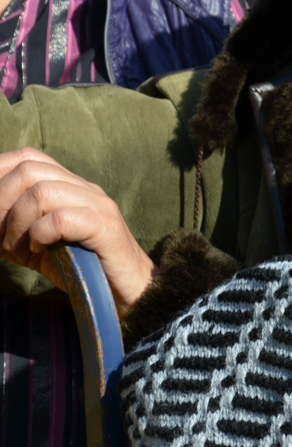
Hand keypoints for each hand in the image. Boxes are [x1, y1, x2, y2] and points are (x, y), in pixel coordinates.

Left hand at [0, 148, 153, 314]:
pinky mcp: (106, 228)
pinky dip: (40, 235)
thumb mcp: (34, 243)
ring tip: (19, 246)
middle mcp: (84, 188)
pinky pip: (62, 219)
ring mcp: (98, 206)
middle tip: (2, 234)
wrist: (125, 289)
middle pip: (30, 170)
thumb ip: (8, 227)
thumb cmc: (77, 267)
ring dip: (18, 221)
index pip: (28, 157)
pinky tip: (42, 250)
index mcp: (68, 185)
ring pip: (43, 191)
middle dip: (1, 201)